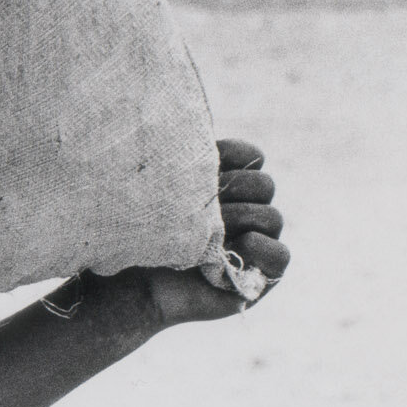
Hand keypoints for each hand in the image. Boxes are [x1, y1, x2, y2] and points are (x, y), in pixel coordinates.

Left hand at [107, 138, 289, 326]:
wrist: (125, 287)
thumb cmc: (132, 238)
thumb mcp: (153, 194)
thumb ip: (173, 165)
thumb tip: (175, 119)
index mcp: (224, 188)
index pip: (252, 156)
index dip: (233, 154)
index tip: (199, 164)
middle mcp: (243, 213)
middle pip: (264, 184)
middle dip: (233, 188)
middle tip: (198, 203)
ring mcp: (254, 245)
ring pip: (272, 215)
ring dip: (239, 218)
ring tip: (205, 232)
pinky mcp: (259, 277)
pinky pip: (281, 255)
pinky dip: (262, 248)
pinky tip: (235, 247)